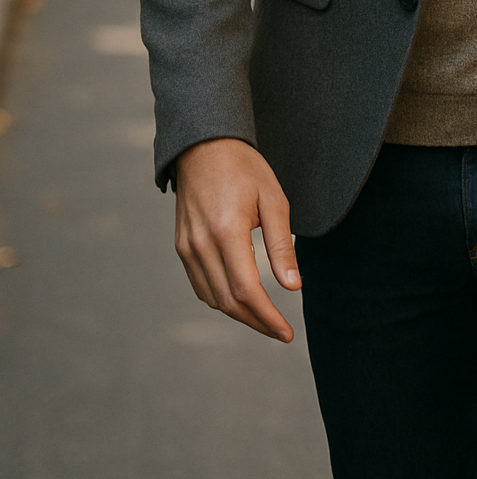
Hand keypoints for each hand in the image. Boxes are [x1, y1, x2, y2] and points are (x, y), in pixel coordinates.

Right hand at [174, 137, 299, 341]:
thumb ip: (282, 245)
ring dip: (239, 314)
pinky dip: (220, 299)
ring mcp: (187, 247)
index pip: (247, 291)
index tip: (286, 332)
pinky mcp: (181, 246)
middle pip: (228, 302)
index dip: (267, 317)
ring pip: (212, 298)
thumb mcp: (273, 199)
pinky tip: (240, 298)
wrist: (204, 146)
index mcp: (227, 232)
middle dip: (256, 322)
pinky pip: (200, 285)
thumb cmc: (244, 168)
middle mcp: (201, 244)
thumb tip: (292, 287)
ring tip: (264, 317)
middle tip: (279, 331)